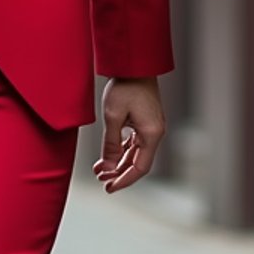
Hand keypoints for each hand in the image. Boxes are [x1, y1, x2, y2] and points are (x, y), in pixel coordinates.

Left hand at [93, 77, 164, 193]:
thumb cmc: (124, 88)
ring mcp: (150, 128)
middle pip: (138, 163)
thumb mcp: (113, 117)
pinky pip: (134, 143)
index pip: (140, 168)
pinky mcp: (144, 122)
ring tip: (99, 170)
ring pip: (135, 153)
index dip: (124, 180)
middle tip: (101, 181)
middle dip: (119, 173)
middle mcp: (154, 133)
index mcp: (151, 134)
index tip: (109, 188)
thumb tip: (107, 169)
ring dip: (118, 162)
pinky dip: (120, 150)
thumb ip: (110, 145)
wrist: (134, 65)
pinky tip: (107, 155)